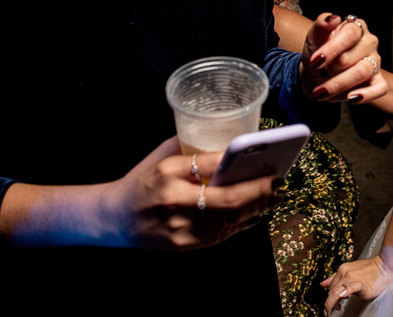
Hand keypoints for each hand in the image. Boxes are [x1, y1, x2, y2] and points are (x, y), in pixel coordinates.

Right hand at [103, 137, 277, 249]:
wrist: (114, 218)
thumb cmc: (144, 180)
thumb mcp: (165, 157)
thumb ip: (196, 153)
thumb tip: (236, 147)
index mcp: (168, 176)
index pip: (213, 168)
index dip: (243, 166)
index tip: (266, 163)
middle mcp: (174, 204)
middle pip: (228, 201)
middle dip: (259, 193)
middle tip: (278, 183)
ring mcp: (179, 230)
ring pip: (229, 222)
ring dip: (256, 210)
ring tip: (273, 197)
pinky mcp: (184, 247)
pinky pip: (221, 236)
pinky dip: (242, 223)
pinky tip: (255, 212)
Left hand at [300, 13, 388, 103]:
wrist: (316, 77)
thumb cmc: (317, 55)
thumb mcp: (313, 39)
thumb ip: (320, 26)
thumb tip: (333, 18)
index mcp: (355, 27)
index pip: (350, 34)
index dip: (332, 48)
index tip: (315, 61)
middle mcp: (369, 42)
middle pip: (352, 56)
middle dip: (331, 68)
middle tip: (320, 72)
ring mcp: (375, 61)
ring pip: (362, 72)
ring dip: (338, 84)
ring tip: (322, 90)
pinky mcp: (378, 80)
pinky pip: (380, 88)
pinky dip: (366, 95)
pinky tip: (351, 98)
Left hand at [321, 256, 392, 315]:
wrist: (385, 265)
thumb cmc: (370, 269)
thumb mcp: (350, 270)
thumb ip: (336, 277)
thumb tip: (322, 284)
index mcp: (342, 270)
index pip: (331, 286)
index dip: (329, 297)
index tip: (329, 306)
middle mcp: (345, 273)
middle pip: (332, 290)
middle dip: (329, 302)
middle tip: (330, 311)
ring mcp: (353, 278)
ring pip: (336, 291)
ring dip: (331, 303)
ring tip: (330, 311)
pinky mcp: (362, 284)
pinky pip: (351, 288)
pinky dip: (345, 293)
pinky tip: (342, 298)